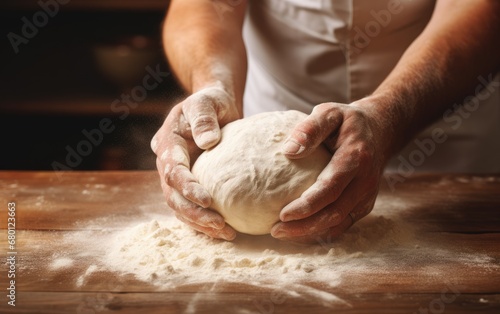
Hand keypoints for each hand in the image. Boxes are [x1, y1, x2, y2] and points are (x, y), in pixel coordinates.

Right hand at [151, 83, 240, 239]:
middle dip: (194, 213)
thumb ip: (204, 117)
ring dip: (200, 222)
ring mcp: (178, 176)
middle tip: (220, 225)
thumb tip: (206, 142)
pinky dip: (204, 221)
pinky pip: (191, 207)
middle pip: (173, 195)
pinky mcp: (190, 184)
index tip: (208, 200)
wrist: (214, 107)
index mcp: (168, 143)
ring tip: (226, 233)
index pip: (172, 170)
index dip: (188, 187)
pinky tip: (224, 230)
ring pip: (180, 206)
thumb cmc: (210, 102)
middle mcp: (168, 162)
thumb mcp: (206, 101)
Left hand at [270, 102, 387, 242]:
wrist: (380, 131)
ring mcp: (366, 196)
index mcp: (355, 158)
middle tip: (275, 230)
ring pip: (338, 224)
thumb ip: (310, 129)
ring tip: (281, 233)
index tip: (282, 214)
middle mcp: (364, 181)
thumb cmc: (347, 122)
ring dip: (309, 233)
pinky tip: (298, 233)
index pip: (330, 188)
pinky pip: (342, 224)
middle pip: (334, 213)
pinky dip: (320, 232)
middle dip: (304, 226)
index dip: (307, 205)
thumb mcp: (330, 113)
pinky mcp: (363, 205)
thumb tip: (288, 150)